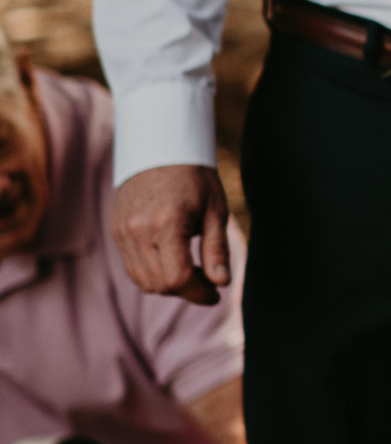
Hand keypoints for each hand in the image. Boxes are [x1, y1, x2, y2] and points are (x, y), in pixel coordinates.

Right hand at [111, 165, 229, 304]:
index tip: (216, 294)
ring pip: (143, 281)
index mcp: (166, 224)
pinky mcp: (116, 232)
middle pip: (160, 284)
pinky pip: (132, 268)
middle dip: (186, 290)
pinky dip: (152, 274)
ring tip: (192, 271)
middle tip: (208, 281)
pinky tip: (172, 262)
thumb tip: (222, 283)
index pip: (178, 277)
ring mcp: (122, 233)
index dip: (198, 293)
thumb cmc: (195, 178)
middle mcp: (138, 231)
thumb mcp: (216, 210)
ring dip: (168, 285)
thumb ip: (217, 249)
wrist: (159, 149)